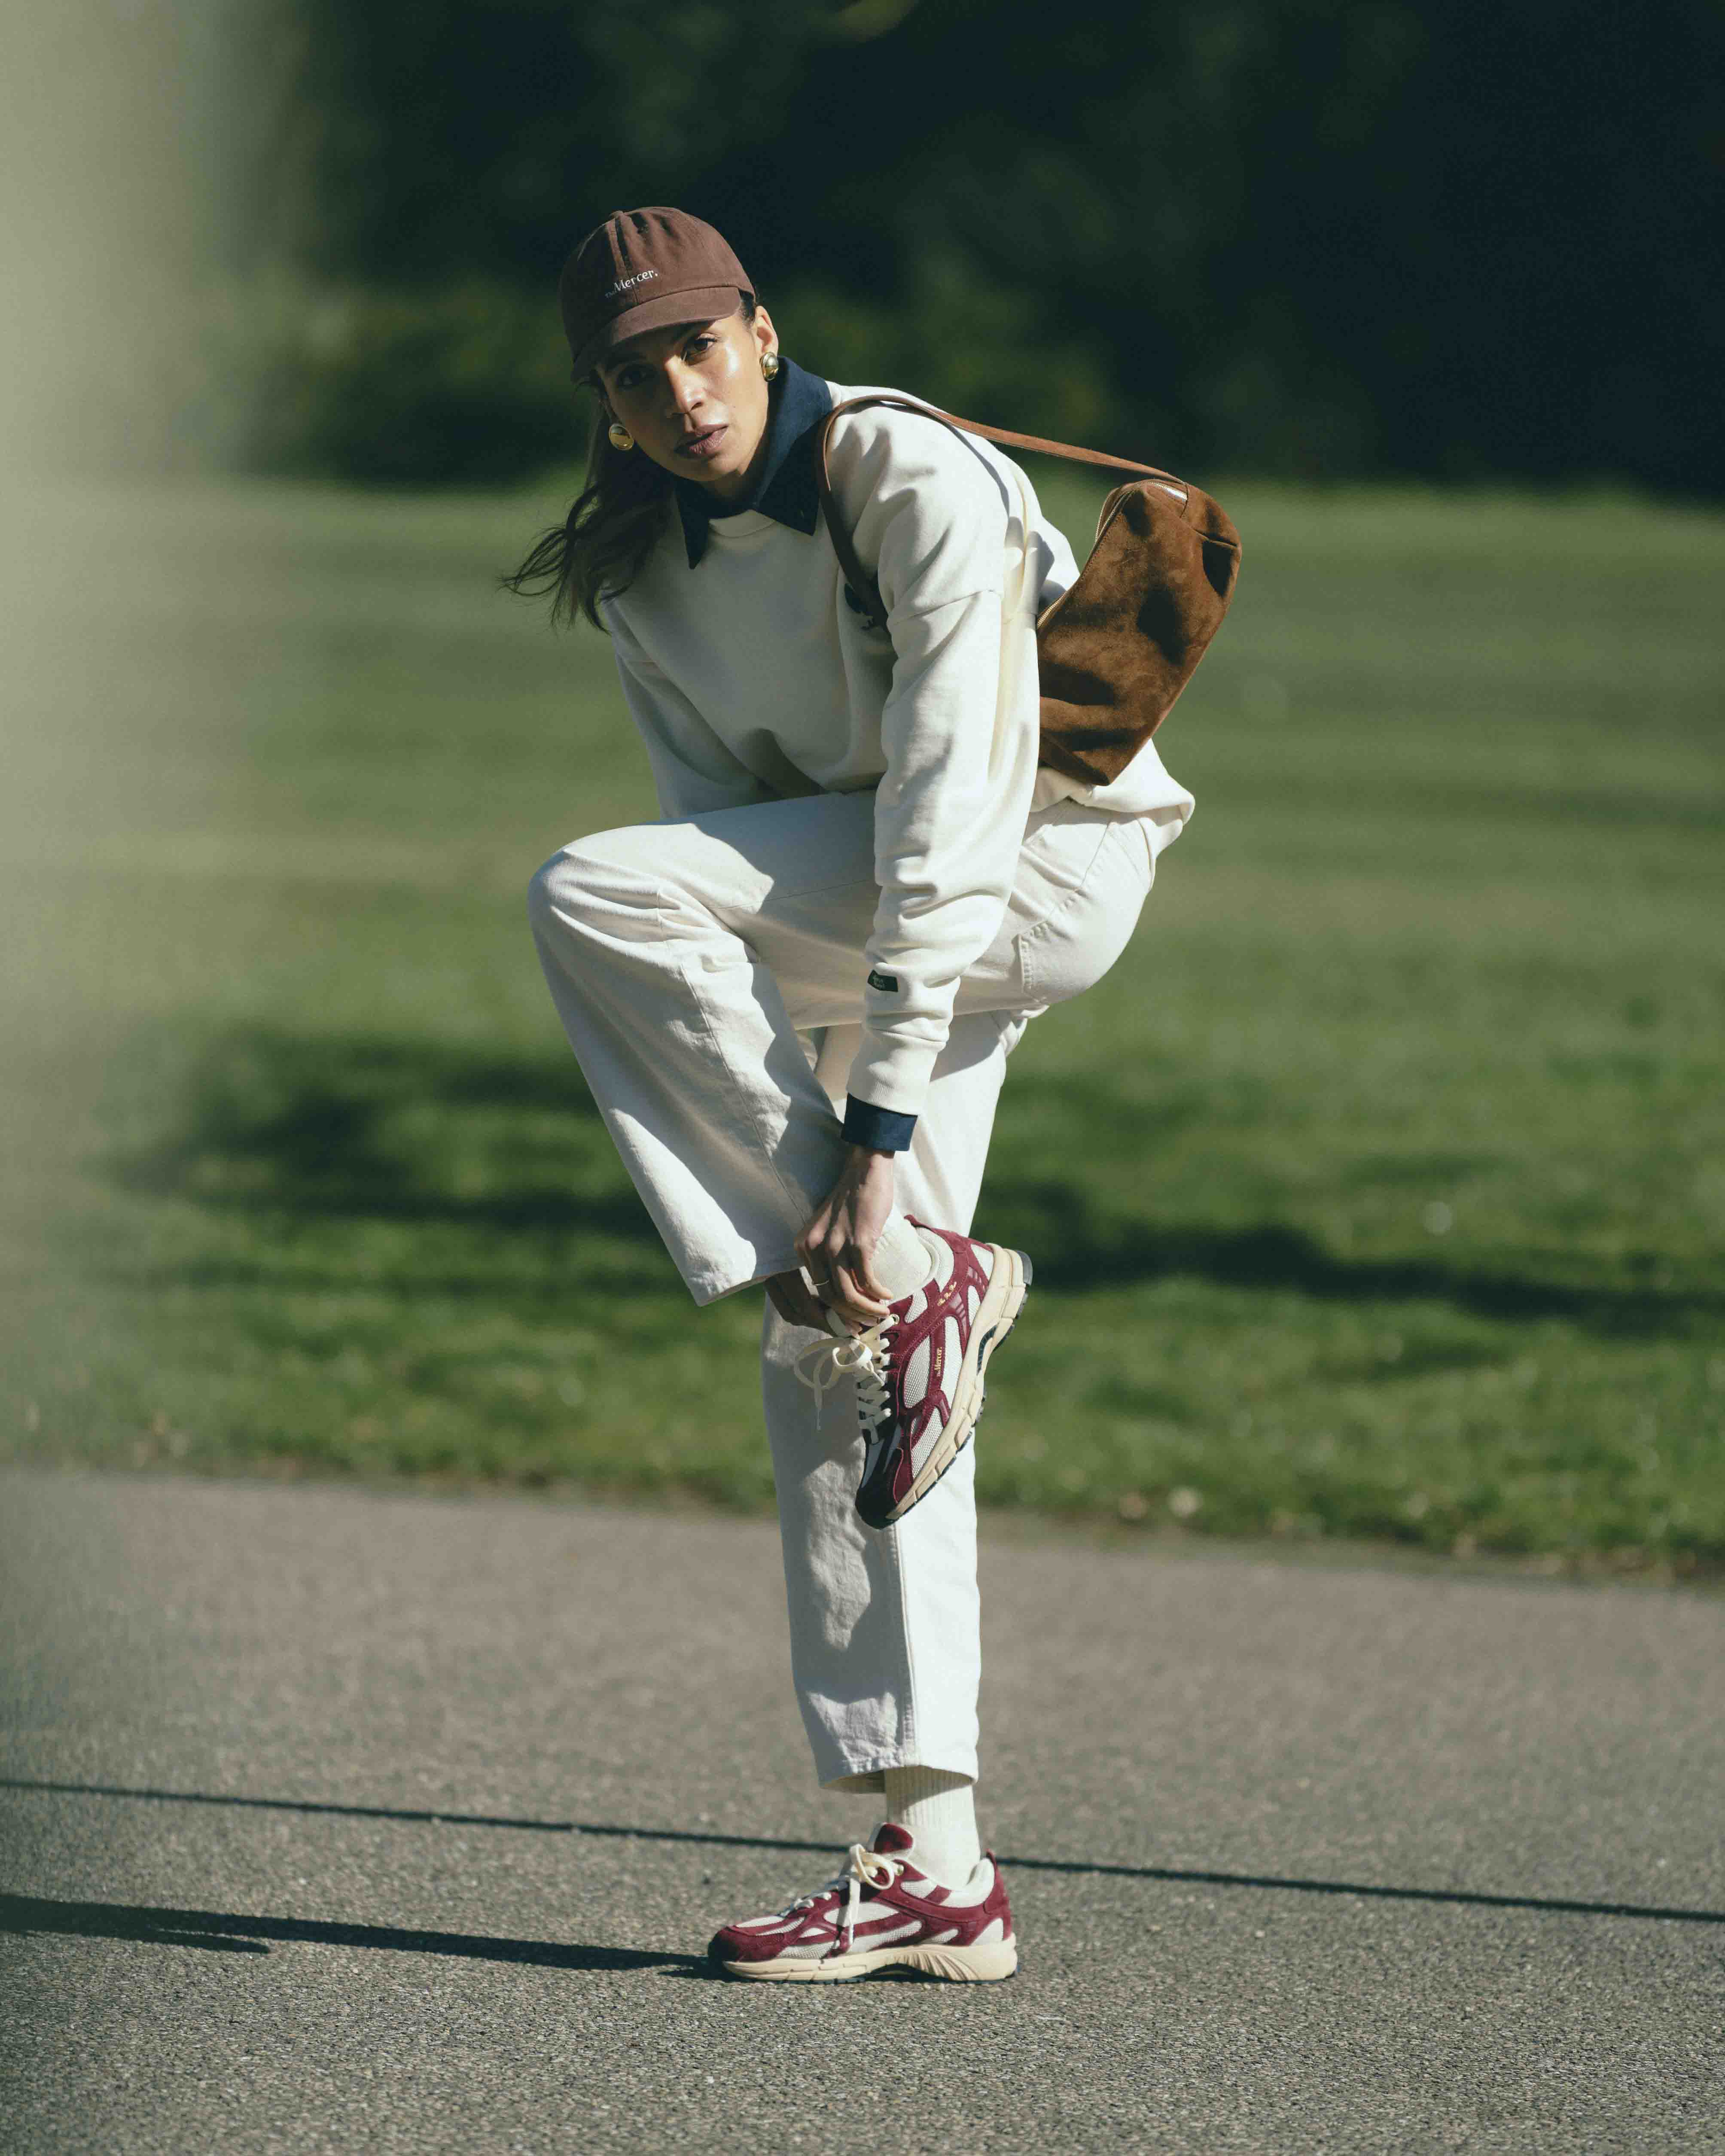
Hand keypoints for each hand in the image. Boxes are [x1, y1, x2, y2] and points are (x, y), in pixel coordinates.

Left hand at [787, 1144, 898, 1331]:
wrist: (864, 1170)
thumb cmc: (851, 1201)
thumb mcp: (829, 1230)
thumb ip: (830, 1256)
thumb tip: (846, 1291)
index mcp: (804, 1247)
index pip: (812, 1291)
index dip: (829, 1314)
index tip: (846, 1323)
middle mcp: (814, 1248)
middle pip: (828, 1297)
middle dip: (848, 1318)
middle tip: (865, 1326)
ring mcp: (836, 1245)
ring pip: (846, 1293)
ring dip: (865, 1310)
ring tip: (881, 1314)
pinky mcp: (859, 1241)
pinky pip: (866, 1279)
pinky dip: (877, 1293)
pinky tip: (887, 1295)